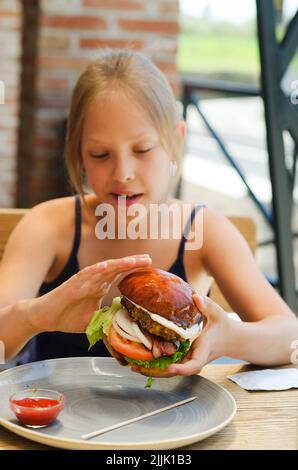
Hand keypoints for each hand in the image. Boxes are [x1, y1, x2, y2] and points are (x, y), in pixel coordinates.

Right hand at [29, 254, 151, 333]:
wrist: (45, 318)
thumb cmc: (67, 317)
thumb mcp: (94, 322)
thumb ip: (108, 321)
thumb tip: (124, 330)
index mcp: (100, 287)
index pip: (120, 275)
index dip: (134, 270)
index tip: (150, 267)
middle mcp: (94, 281)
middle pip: (117, 268)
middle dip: (133, 263)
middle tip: (149, 258)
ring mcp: (84, 281)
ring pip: (105, 269)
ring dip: (120, 264)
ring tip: (134, 260)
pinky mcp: (72, 284)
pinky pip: (86, 274)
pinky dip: (97, 270)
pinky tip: (107, 266)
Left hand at [131, 293, 229, 377]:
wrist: (229, 338)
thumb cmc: (222, 325)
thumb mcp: (216, 313)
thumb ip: (206, 305)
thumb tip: (195, 297)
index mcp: (203, 350)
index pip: (194, 365)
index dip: (182, 369)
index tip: (171, 367)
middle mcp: (193, 358)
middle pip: (175, 371)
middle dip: (157, 372)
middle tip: (138, 368)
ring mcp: (186, 359)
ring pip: (168, 369)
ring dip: (151, 369)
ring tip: (132, 365)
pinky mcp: (181, 357)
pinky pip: (167, 362)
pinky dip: (153, 363)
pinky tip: (138, 358)